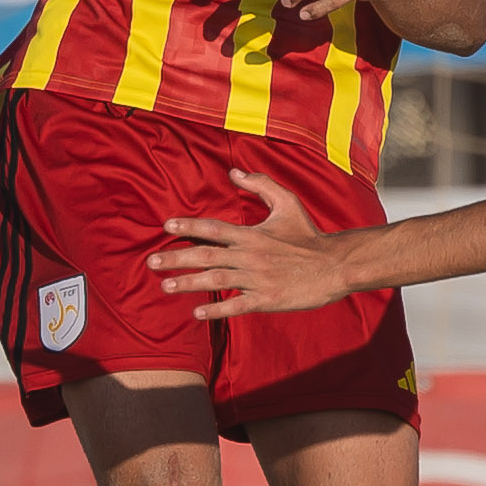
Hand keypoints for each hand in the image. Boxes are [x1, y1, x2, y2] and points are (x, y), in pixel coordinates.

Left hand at [150, 166, 356, 314]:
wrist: (335, 265)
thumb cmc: (309, 235)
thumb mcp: (287, 203)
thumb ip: (261, 185)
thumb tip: (233, 171)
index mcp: (252, 234)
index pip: (213, 228)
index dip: (188, 226)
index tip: (165, 227)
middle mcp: (250, 255)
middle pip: (205, 255)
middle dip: (176, 259)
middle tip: (151, 263)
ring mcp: (257, 279)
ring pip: (215, 280)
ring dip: (188, 283)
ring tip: (166, 286)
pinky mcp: (266, 299)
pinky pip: (235, 305)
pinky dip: (215, 311)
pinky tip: (195, 314)